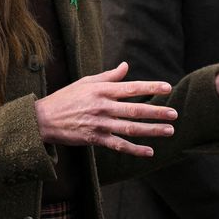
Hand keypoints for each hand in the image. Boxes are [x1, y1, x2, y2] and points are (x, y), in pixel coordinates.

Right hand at [35, 62, 176, 156]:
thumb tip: (125, 66)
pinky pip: (118, 145)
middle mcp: (102, 106)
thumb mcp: (86, 82)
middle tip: (174, 114)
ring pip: (129, 128)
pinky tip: (149, 151)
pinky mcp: (94, 139)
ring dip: (151, 130)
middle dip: (156, 112)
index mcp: (101, 90)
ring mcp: (99, 124)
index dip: (150, 87)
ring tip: (169, 131)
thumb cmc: (66, 98)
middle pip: (134, 110)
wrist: (43, 119)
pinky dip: (134, 149)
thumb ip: (108, 76)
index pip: (131, 87)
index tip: (167, 88)